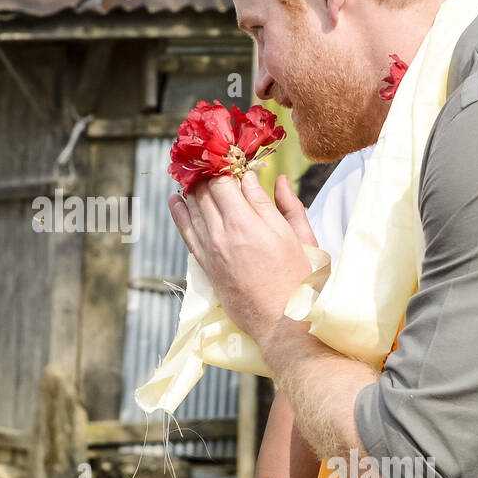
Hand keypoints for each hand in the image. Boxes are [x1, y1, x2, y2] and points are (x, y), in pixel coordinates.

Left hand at [168, 170, 317, 341]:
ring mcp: (211, 251)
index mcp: (250, 224)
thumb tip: (266, 178)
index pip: (225, 181)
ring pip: (193, 208)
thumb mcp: (301, 238)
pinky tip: (176, 199)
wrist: (284, 324)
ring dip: (190, 187)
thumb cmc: (301, 281)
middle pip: (205, 192)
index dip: (224, 163)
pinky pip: (186, 232)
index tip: (227, 154)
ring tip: (191, 170)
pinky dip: (179, 213)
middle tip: (208, 157)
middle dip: (206, 171)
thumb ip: (284, 205)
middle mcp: (224, 235)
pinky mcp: (206, 266)